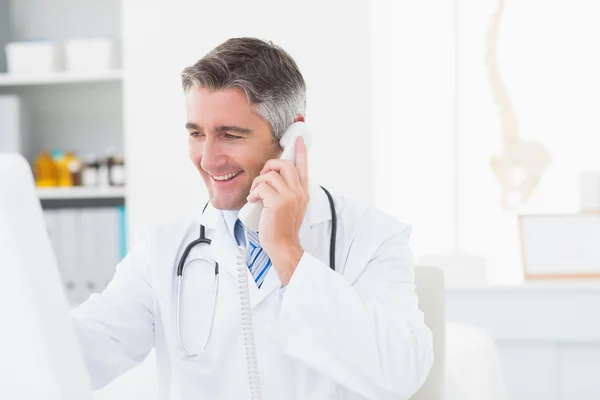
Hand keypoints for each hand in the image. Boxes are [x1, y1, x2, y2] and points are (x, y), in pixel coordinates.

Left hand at [246, 136, 308, 284]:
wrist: (283, 246)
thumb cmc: (281, 229)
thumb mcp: (289, 208)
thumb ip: (286, 193)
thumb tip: (273, 179)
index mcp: (302, 193)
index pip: (303, 167)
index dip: (301, 152)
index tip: (299, 139)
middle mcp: (298, 192)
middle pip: (284, 164)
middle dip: (269, 166)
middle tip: (262, 177)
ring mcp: (289, 197)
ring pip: (270, 175)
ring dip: (258, 183)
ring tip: (255, 195)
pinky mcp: (277, 203)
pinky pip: (261, 186)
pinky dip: (253, 193)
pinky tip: (253, 201)